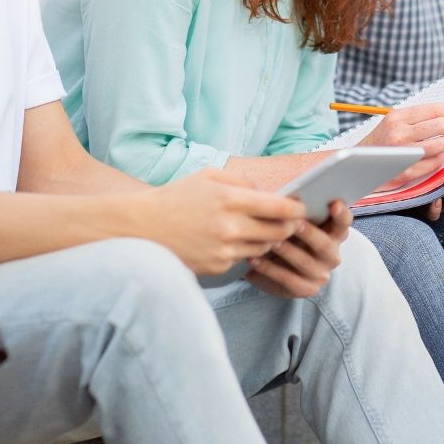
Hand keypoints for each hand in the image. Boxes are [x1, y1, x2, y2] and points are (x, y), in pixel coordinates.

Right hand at [141, 168, 304, 275]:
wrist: (143, 228)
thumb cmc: (177, 197)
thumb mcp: (208, 176)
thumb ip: (242, 182)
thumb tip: (269, 193)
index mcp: (230, 200)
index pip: (280, 208)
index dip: (297, 209)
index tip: (301, 208)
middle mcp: (230, 227)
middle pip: (279, 232)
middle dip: (288, 227)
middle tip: (289, 222)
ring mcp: (224, 250)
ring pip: (264, 248)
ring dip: (268, 240)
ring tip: (261, 230)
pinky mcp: (218, 267)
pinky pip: (244, 259)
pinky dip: (245, 250)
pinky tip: (234, 241)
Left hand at [248, 199, 351, 298]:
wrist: (275, 269)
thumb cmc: (286, 237)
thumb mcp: (294, 223)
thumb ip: (296, 212)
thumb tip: (284, 196)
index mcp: (334, 234)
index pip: (343, 223)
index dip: (341, 214)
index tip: (334, 204)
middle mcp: (332, 255)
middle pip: (324, 244)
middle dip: (309, 233)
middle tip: (295, 222)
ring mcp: (320, 274)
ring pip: (305, 262)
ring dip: (287, 251)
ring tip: (270, 241)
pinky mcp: (305, 289)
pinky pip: (287, 279)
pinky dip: (269, 269)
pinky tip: (254, 259)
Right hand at [359, 101, 443, 181]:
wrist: (358, 165)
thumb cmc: (381, 141)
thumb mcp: (393, 121)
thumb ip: (418, 116)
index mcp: (397, 117)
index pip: (432, 109)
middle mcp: (399, 134)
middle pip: (440, 125)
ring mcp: (403, 154)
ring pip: (440, 145)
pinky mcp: (406, 172)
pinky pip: (434, 162)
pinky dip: (440, 157)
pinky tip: (437, 154)